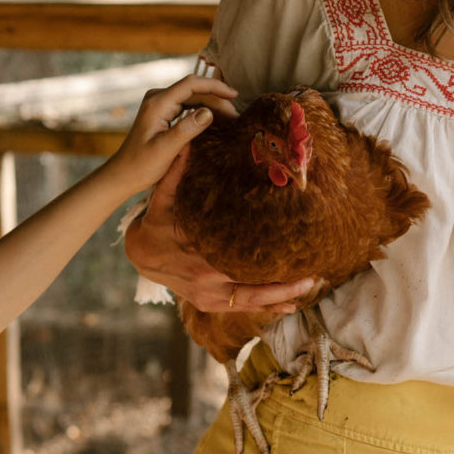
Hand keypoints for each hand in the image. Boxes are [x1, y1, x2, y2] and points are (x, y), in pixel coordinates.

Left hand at [103, 74, 237, 195]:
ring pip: (192, 97)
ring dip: (211, 105)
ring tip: (229, 119)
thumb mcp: (165, 149)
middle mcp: (158, 98)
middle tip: (235, 117)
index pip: (191, 85)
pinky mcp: (163, 113)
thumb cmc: (141, 165)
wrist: (124, 174)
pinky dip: (202, 111)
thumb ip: (186, 129)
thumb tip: (209, 113)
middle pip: (194, 90)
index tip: (234, 95)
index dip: (215, 87)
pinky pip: (187, 106)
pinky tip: (215, 120)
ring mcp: (160, 104)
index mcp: (157, 103)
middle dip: (216, 99)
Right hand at [123, 147, 315, 314]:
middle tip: (314, 278)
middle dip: (285, 286)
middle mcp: (207, 283)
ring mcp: (209, 298)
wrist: (139, 256)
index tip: (295, 253)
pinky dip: (266, 308)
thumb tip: (187, 144)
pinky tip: (288, 306)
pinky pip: (242, 308)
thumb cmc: (154, 225)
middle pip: (253, 290)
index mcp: (200, 259)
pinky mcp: (209, 304)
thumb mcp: (160, 200)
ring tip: (308, 289)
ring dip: (281, 299)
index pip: (241, 264)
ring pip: (251, 303)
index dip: (269, 264)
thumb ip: (175, 175)